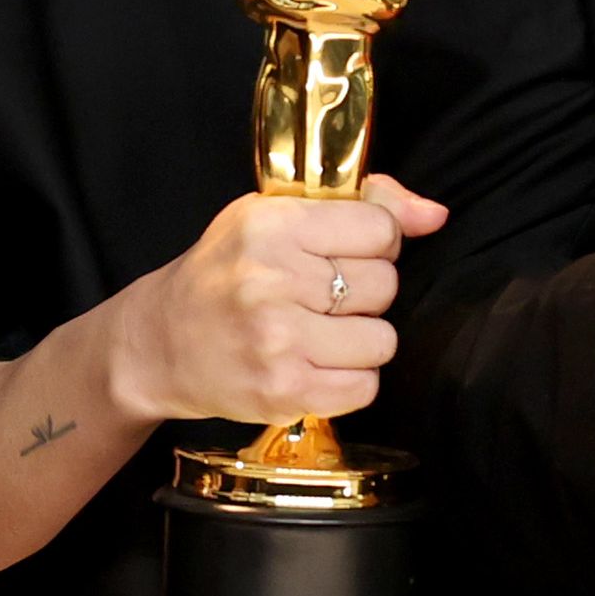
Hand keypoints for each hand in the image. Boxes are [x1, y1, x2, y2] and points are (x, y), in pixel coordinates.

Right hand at [109, 175, 452, 426]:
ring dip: (361, 341)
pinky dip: (350, 380)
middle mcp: (272, 279)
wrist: (159, 344)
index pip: (381, 229)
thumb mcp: (276, 216)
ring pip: (382, 340)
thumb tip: (435, 215)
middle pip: (385, 286)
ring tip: (321, 333)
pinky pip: (365, 386)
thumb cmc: (225, 274)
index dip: (375, 244)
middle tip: (325, 298)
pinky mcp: (284, 390)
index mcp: (272, 224)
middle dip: (366, 293)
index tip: (346, 254)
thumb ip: (363, 204)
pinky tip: (317, 364)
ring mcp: (278, 339)